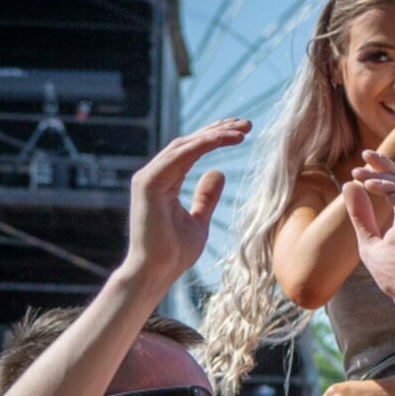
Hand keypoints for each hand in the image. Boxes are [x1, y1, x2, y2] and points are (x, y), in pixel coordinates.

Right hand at [124, 118, 244, 283]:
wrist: (156, 272)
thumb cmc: (174, 252)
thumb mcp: (199, 220)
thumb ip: (206, 197)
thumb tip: (218, 173)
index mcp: (164, 181)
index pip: (191, 151)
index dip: (215, 138)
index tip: (242, 131)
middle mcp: (153, 175)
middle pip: (188, 143)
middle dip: (217, 130)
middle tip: (246, 123)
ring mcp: (148, 178)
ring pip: (184, 146)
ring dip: (213, 135)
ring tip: (242, 130)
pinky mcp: (147, 183)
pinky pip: (177, 157)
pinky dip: (200, 145)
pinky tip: (222, 139)